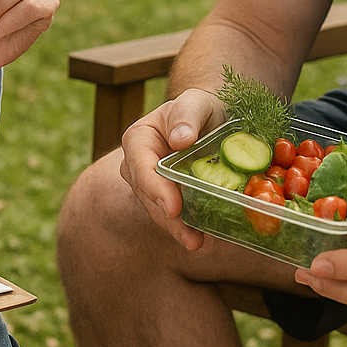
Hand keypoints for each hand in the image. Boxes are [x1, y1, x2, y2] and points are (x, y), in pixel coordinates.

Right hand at [118, 86, 226, 250]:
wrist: (208, 118)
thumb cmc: (198, 107)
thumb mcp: (194, 103)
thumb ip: (186, 117)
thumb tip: (180, 140)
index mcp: (138, 140)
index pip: (141, 167)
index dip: (155, 188)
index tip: (173, 207)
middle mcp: (138, 166)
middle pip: (149, 195)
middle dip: (168, 218)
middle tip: (190, 238)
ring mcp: (153, 185)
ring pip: (160, 211)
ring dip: (178, 229)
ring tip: (197, 243)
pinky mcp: (169, 198)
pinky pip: (175, 215)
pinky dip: (188, 227)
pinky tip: (203, 238)